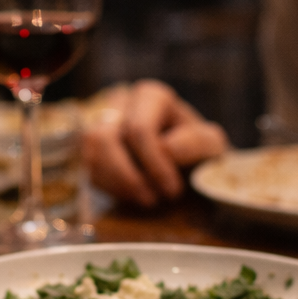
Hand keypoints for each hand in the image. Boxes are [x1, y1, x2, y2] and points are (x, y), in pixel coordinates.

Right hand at [81, 80, 228, 206]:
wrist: (187, 161)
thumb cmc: (198, 150)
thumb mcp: (210, 145)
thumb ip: (195, 143)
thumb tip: (166, 147)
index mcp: (151, 97)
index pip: (138, 129)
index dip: (153, 164)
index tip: (173, 192)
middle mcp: (120, 104)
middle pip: (103, 139)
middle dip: (128, 177)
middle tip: (153, 201)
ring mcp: (100, 124)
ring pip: (90, 153)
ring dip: (117, 184)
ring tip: (144, 200)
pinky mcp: (90, 148)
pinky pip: (87, 168)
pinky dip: (109, 188)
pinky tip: (133, 195)